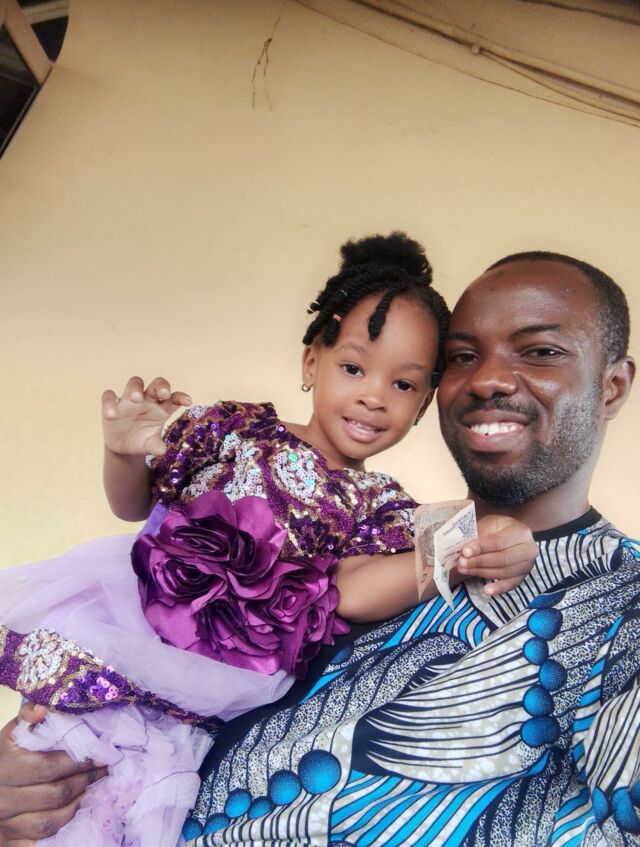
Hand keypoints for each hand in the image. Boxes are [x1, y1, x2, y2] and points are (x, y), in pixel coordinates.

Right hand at [0, 702, 106, 845]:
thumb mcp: (13, 733)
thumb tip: (44, 708)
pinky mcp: (11, 841)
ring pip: (50, 822)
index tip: (101, 753)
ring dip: (78, 805)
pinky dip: (63, 828)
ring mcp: (6, 824)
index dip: (79, 761)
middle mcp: (2, 798)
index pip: (48, 767)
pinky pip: (41, 841)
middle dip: (85, 780)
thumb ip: (29, 716)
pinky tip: (78, 811)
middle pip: (54, 794)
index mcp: (4, 766)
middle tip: (104, 769)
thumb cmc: (7, 755)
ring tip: (95, 788)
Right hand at [102, 376, 190, 458]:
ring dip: (136, 388)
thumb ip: (156, 446)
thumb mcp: (150, 445)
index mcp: (162, 408)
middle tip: (163, 393)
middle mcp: (147, 400)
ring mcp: (129, 400)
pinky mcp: (112, 405)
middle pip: (156, 385)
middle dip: (161, 386)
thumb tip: (161, 451)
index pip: (173, 398)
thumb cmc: (143, 441)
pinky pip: (109, 396)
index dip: (180, 397)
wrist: (124, 448)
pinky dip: (109, 402)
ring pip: (134, 383)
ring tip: (136, 398)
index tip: (188, 401)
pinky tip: (111, 414)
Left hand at [456, 515, 536, 595]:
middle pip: (502, 558)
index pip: (498, 542)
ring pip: (504, 572)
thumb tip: (464, 550)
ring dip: (482, 572)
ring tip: (464, 570)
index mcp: (521, 531)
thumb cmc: (496, 529)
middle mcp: (529, 549)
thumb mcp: (488, 525)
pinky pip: (510, 585)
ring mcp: (527, 565)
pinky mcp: (522, 577)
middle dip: (479, 562)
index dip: (480, 547)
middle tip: (462, 562)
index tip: (465, 551)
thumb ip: (478, 536)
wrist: (507, 536)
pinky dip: (497, 588)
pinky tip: (486, 590)